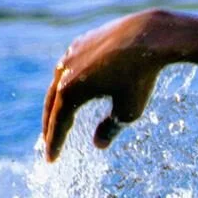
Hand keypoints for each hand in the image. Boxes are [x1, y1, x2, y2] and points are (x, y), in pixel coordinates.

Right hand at [42, 10, 167, 161]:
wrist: (148, 36)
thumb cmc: (140, 77)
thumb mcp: (128, 111)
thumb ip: (111, 128)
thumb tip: (99, 145)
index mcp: (70, 91)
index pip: (58, 123)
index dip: (55, 144)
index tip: (51, 160)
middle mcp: (64, 72)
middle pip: (52, 104)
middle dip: (50, 126)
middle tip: (48, 143)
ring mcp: (70, 54)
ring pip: (58, 83)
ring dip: (58, 103)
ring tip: (58, 118)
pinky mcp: (81, 43)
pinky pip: (70, 67)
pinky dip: (68, 82)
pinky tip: (73, 89)